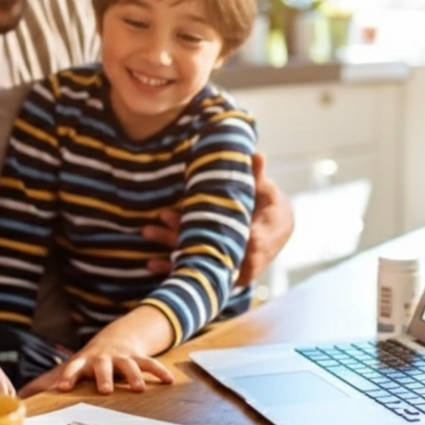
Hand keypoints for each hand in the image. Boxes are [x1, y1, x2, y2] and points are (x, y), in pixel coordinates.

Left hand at [21, 313, 174, 396]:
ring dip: (134, 375)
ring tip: (139, 388)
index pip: (72, 367)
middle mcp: (103, 358)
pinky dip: (159, 371)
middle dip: (104, 376)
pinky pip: (150, 364)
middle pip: (102, 366)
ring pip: (129, 364)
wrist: (117, 336)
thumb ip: (46, 382)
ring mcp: (122, 357)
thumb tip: (20, 396)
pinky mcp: (138, 357)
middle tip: (105, 389)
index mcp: (84, 362)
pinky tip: (169, 381)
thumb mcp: (69, 368)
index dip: (67, 376)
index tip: (62, 388)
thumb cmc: (89, 360)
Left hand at [142, 152, 295, 285]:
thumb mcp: (268, 191)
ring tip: (148, 231)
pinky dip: (172, 267)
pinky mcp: (215, 269)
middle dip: (181, 235)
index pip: (230, 238)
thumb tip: (258, 155)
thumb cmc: (271, 207)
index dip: (209, 228)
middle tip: (162, 214)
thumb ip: (259, 176)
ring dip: (171, 246)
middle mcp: (240, 259)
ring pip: (196, 258)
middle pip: (207, 250)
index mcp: (256, 242)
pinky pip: (191, 268)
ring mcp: (225, 266)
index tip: (191, 217)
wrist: (276, 229)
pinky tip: (151, 263)